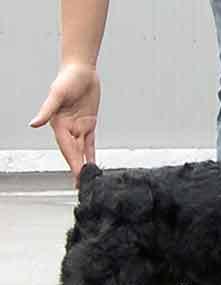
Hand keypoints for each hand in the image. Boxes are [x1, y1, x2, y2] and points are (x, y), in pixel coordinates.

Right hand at [30, 64, 100, 185]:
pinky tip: (92, 164)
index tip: (77, 174)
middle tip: (81, 185)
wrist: (81, 69)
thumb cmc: (67, 78)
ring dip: (84, 164)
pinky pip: (90, 142)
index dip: (73, 162)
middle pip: (74, 152)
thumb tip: (34, 124)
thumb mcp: (57, 94)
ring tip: (87, 179)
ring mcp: (78, 126)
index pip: (67, 147)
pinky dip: (91, 153)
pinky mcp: (89, 123)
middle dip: (77, 168)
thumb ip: (47, 110)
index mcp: (58, 124)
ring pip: (82, 150)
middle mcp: (68, 127)